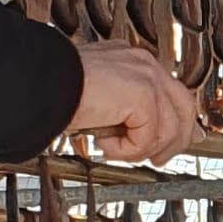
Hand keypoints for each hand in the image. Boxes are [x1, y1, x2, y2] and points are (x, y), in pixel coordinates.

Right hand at [67, 43, 200, 164]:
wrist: (38, 85)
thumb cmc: (56, 94)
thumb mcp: (99, 107)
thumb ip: (127, 116)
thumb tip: (150, 141)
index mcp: (133, 62)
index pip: (171, 92)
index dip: (176, 123)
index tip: (171, 143)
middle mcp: (143, 63)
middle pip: (184, 107)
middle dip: (175, 140)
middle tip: (157, 159)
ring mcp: (146, 75)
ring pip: (169, 128)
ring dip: (140, 149)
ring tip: (112, 149)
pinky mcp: (142, 92)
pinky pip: (148, 136)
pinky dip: (126, 150)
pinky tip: (102, 143)